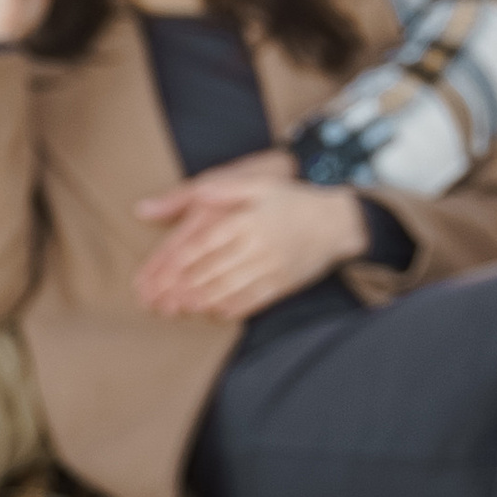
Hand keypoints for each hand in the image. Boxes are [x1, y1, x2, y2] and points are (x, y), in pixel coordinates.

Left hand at [131, 156, 367, 319]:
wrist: (336, 222)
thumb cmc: (291, 200)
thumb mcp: (257, 183)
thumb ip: (221, 188)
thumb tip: (194, 193)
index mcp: (247, 221)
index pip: (204, 245)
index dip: (180, 263)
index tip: (162, 274)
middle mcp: (257, 247)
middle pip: (211, 271)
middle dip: (183, 288)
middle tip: (160, 300)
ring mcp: (271, 269)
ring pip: (229, 290)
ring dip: (201, 301)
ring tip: (181, 308)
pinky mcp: (283, 285)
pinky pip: (252, 302)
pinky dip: (230, 309)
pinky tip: (214, 312)